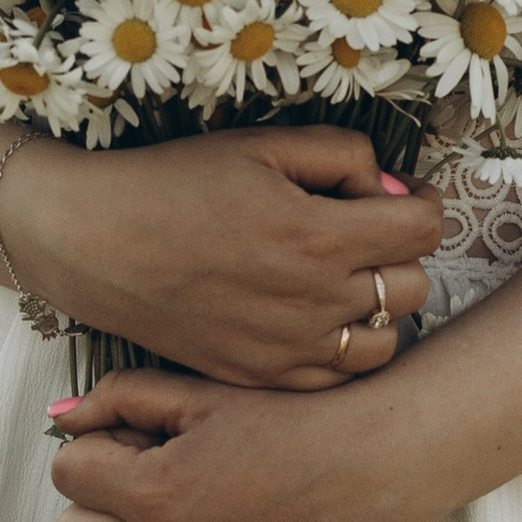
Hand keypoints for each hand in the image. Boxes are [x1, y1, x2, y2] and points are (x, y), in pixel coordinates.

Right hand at [7, 123, 438, 389]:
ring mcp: (289, 349)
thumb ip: (344, 158)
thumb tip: (390, 191)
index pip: (425, 228)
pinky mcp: (263, 376)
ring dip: (379, 306)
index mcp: (319, 236)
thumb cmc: (174, 183)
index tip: (394, 195)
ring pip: (386, 340)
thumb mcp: (262, 144)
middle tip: (363, 230)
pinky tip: (317, 316)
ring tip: (344, 278)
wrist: (97, 243)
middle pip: (412, 286)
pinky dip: (344, 348)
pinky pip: (338, 376)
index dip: (419, 202)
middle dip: (400, 251)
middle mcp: (314, 301)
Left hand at [47, 366, 406, 521]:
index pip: (67, 472)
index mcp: (152, 490)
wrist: (373, 464)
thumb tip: (58, 417)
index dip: (99, 447)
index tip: (140, 440)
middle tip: (153, 476)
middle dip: (100, 499)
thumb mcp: (203, 393)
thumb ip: (121, 397)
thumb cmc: (291, 418)